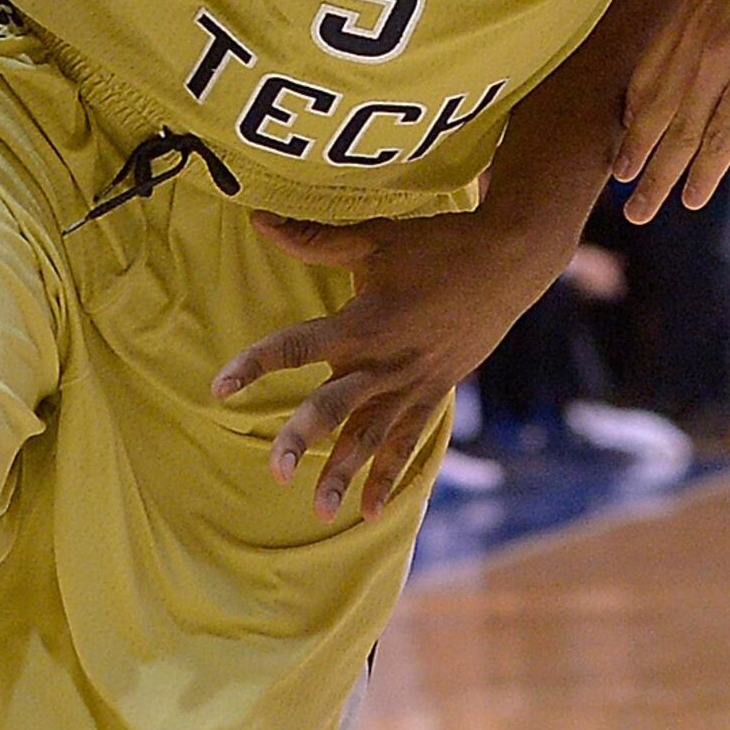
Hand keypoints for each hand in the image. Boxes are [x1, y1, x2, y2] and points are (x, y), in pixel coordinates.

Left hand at [213, 207, 566, 520]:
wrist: (510, 261)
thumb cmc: (438, 244)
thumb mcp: (375, 237)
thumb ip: (314, 239)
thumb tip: (259, 217)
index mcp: (362, 322)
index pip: (296, 347)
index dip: (255, 364)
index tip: (219, 388)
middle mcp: (384, 361)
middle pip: (335, 406)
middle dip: (303, 440)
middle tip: (275, 472)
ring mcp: (412, 383)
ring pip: (372, 437)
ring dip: (345, 473)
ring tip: (320, 512)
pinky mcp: (434, 394)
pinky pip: (409, 443)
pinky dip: (389, 476)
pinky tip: (369, 511)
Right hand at [614, 0, 729, 219]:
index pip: (722, 134)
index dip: (703, 174)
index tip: (688, 203)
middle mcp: (720, 51)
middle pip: (680, 126)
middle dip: (658, 175)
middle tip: (638, 213)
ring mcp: (694, 29)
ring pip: (655, 97)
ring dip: (637, 141)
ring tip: (622, 177)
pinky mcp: (682, 10)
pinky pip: (650, 62)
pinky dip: (635, 97)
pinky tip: (627, 121)